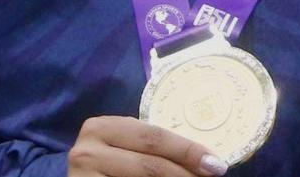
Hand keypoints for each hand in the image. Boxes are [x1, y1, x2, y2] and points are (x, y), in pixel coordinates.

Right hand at [66, 116, 227, 176]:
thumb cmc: (110, 163)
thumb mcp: (127, 148)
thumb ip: (151, 146)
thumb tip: (205, 158)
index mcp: (101, 127)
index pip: (154, 137)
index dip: (188, 150)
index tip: (217, 163)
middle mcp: (87, 149)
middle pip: (150, 164)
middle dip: (186, 172)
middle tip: (214, 175)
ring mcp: (82, 175)